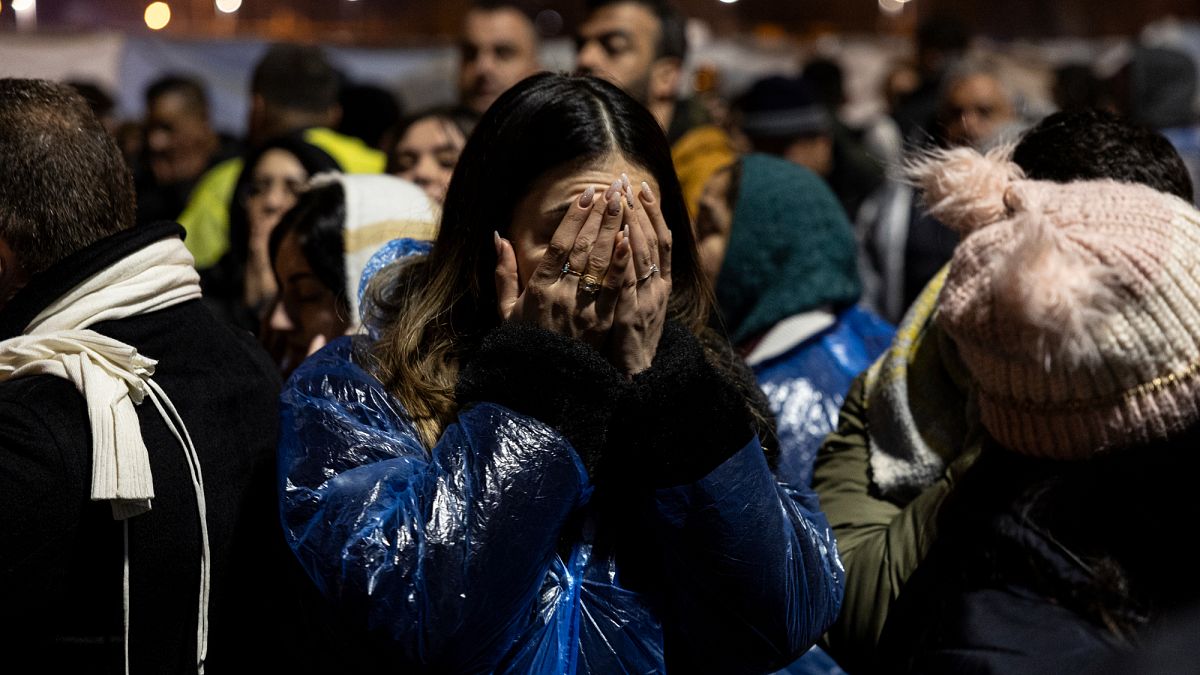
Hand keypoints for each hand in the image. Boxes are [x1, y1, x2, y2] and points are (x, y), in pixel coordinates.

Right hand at [494, 182, 633, 348]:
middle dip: (599, 215)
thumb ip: (503, 273)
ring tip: (623, 203)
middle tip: (612, 188)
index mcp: (538, 290)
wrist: (544, 386)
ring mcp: (584, 309)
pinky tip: (630, 240)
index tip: (585, 195)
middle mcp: (562, 295)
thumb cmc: (523, 345)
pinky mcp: (603, 323)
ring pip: (600, 262)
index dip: (574, 218)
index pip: (559, 246)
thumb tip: (498, 237)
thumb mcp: (505, 311)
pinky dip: (621, 263)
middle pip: (583, 247)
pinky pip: (614, 288)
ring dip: (613, 229)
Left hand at [605, 176, 670, 376]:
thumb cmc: (629, 344)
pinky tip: (621, 237)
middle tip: (626, 180)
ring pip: (643, 256)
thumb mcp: (637, 308)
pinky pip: (628, 283)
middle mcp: (657, 289)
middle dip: (638, 209)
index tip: (639, 187)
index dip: (651, 212)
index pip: (660, 240)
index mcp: (660, 285)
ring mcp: (646, 302)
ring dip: (633, 224)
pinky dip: (626, 260)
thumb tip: (622, 250)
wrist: (637, 381)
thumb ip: (632, 280)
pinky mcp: (631, 316)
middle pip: (652, 241)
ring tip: (621, 197)